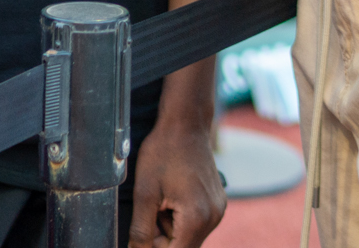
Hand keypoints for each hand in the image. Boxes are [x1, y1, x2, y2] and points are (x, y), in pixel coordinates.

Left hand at [130, 116, 227, 247]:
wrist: (186, 123)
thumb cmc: (163, 152)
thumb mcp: (145, 193)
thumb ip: (141, 230)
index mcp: (197, 218)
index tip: (141, 238)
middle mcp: (214, 218)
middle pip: (182, 247)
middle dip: (161, 239)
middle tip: (150, 211)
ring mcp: (218, 210)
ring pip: (188, 237)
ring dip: (169, 228)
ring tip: (160, 200)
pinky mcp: (216, 203)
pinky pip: (195, 223)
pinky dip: (179, 218)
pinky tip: (170, 197)